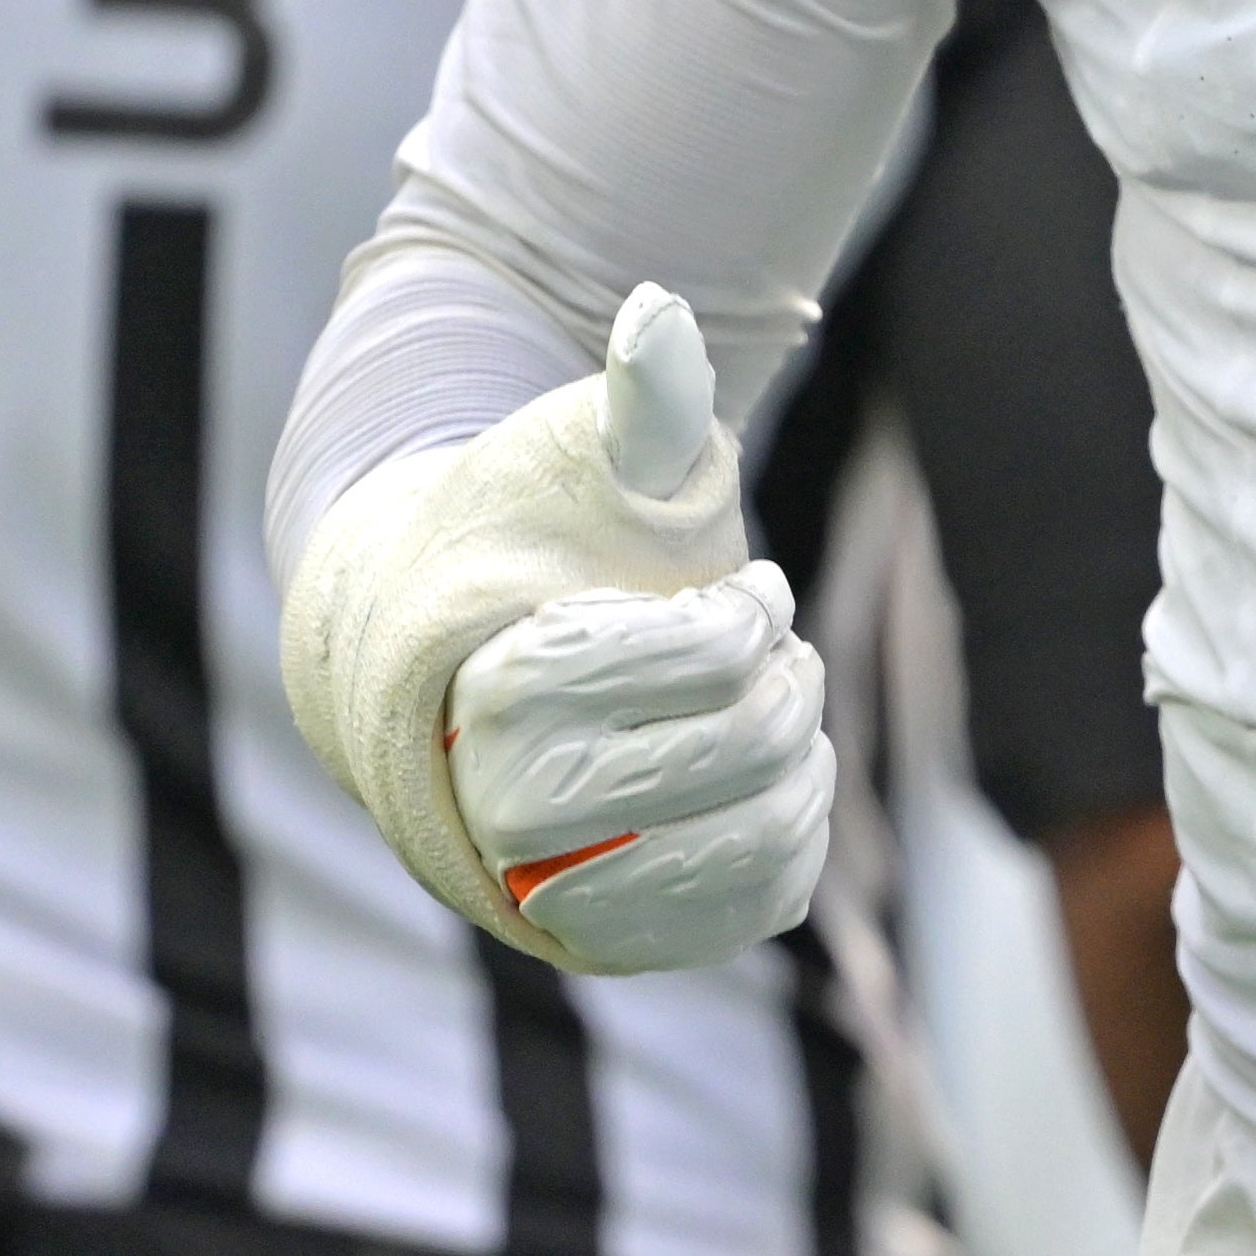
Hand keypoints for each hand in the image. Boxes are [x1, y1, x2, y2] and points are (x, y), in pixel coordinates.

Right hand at [285, 289, 833, 976]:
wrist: (457, 662)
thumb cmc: (532, 546)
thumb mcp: (582, 460)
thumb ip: (634, 402)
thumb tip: (659, 313)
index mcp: (487, 683)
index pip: (688, 658)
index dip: (738, 619)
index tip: (743, 591)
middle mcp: (501, 809)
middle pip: (733, 753)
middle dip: (780, 682)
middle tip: (766, 643)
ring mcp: (555, 890)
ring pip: (754, 839)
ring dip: (796, 757)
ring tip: (773, 706)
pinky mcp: (616, 942)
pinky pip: (755, 909)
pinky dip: (798, 836)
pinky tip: (778, 775)